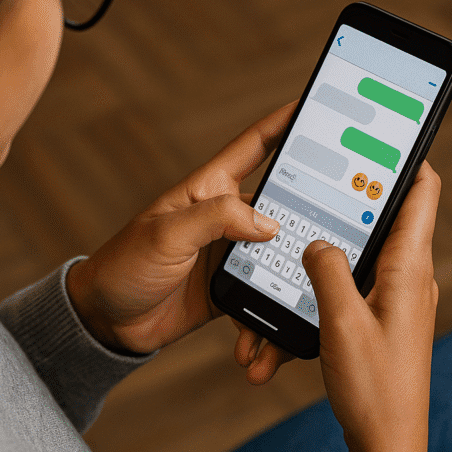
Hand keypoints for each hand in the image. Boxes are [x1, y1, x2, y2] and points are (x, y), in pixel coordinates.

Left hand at [66, 102, 301, 356]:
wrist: (106, 322)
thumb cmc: (124, 266)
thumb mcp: (166, 235)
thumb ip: (215, 219)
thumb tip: (268, 222)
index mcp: (209, 190)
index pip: (254, 146)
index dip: (284, 122)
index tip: (315, 104)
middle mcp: (225, 217)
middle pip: (281, 206)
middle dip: (311, 216)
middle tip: (345, 226)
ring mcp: (230, 254)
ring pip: (278, 259)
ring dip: (290, 283)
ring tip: (302, 304)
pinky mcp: (231, 289)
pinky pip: (263, 299)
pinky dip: (264, 323)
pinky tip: (258, 346)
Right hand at [301, 161, 440, 451]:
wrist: (388, 443)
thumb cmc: (374, 387)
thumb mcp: (340, 323)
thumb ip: (327, 271)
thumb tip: (316, 241)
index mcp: (410, 268)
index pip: (422, 190)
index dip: (407, 155)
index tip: (384, 130)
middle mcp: (412, 277)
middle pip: (390, 214)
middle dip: (358, 193)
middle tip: (325, 169)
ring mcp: (400, 298)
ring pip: (370, 249)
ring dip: (341, 237)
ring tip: (308, 222)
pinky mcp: (385, 318)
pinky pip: (360, 280)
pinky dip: (336, 272)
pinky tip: (308, 278)